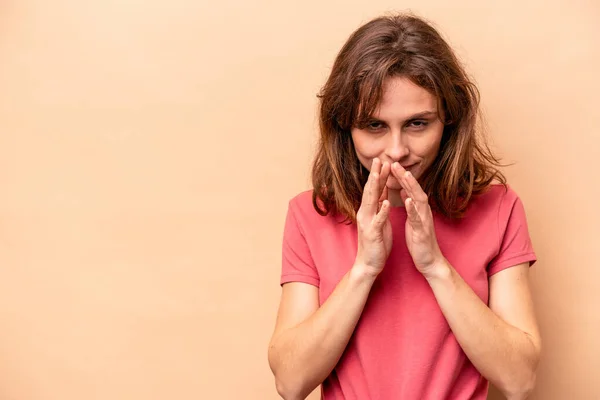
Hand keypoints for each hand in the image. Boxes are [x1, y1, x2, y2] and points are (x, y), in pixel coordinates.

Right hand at [354, 158, 392, 277]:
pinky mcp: (373, 233)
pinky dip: (382, 210)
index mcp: (369, 210)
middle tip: (378, 159)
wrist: (369, 263)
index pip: (374, 189)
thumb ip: (379, 206)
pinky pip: (378, 220)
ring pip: (371, 201)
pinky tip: (386, 202)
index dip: (378, 175)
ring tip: (378, 174)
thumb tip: (381, 192)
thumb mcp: (379, 220)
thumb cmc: (376, 242)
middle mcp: (365, 214)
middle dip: (375, 175)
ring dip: (375, 187)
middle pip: (370, 191)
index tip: (382, 161)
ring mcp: (368, 223)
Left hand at [391, 162, 444, 276]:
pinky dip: (413, 209)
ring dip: (411, 187)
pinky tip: (408, 201)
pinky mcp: (422, 231)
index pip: (409, 189)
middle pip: (414, 189)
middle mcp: (423, 211)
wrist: (429, 260)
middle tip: (395, 163)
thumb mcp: (413, 220)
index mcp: (418, 209)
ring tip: (404, 175)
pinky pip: (418, 218)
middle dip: (405, 176)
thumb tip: (406, 193)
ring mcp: (424, 220)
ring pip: (419, 200)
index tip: (391, 165)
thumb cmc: (419, 240)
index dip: (401, 177)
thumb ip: (411, 206)